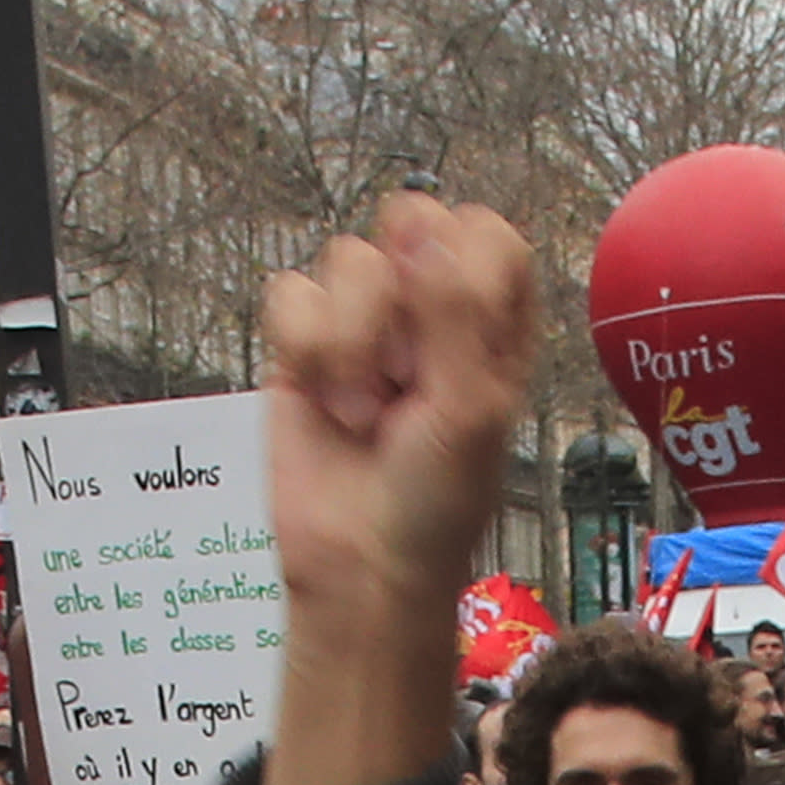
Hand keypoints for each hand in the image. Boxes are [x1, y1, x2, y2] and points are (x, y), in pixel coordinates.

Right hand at [261, 196, 541, 784]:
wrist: (359, 566)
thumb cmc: (434, 505)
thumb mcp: (473, 407)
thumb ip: (459, 309)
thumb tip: (422, 225)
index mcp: (494, 323)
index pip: (489, 234)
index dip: (466, 267)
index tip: (457, 338)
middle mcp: (432, 311)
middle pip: (413, 219)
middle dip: (405, 296)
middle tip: (410, 370)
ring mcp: (365, 323)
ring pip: (348, 256)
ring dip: (355, 341)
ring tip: (369, 411)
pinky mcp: (304, 344)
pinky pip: (291, 293)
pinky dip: (308, 350)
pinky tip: (330, 405)